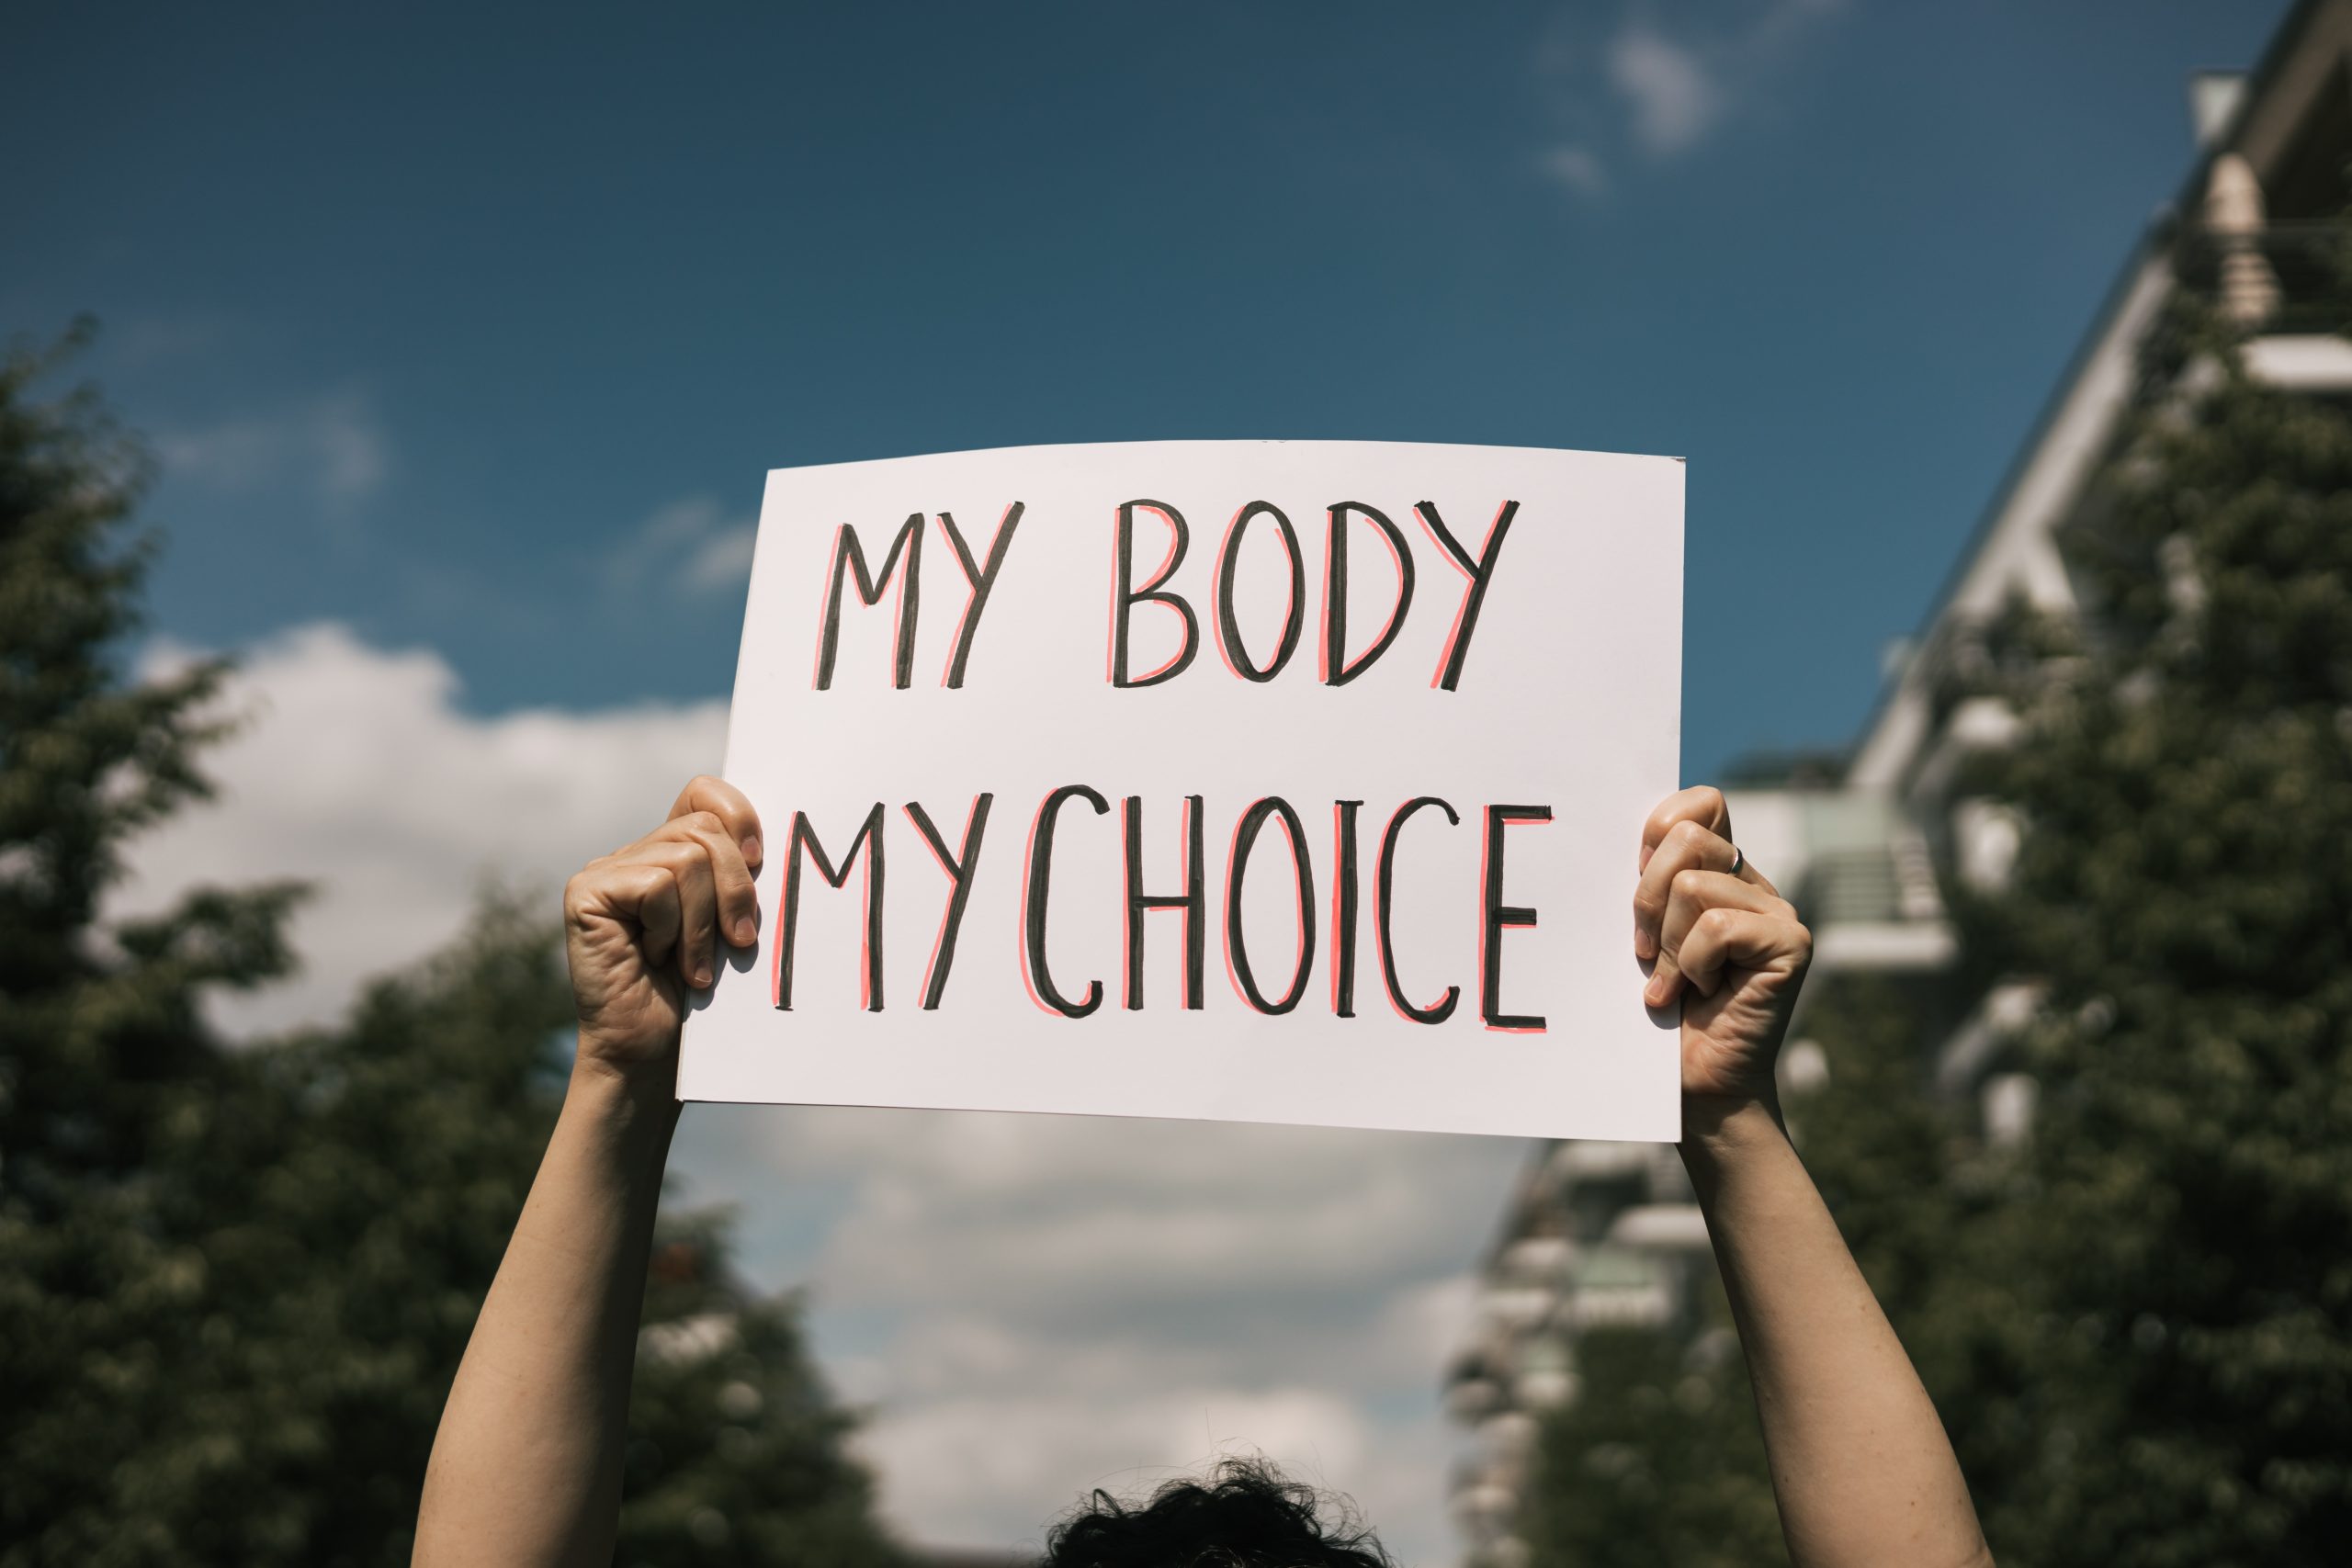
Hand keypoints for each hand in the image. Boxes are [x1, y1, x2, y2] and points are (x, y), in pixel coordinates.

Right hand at [563, 776, 763, 1082]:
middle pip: (705, 827)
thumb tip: (770, 844)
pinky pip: (656, 886)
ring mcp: (606, 871)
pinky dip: (672, 929)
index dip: (739, 815)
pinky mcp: (586, 892)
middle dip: (737, 887)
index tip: (761, 861)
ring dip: (704, 923)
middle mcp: (635, 853)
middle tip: (739, 942)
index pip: (705, 792)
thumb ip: (738, 877)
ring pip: (686, 858)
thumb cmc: (700, 998)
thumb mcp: (732, 924)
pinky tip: (657, 960)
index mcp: (671, 853)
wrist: (653, 1055)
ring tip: (694, 967)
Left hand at [1634, 786, 1810, 1106]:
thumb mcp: (1643, 933)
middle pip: (1688, 838)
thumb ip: (1648, 884)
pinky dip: (1693, 964)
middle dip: (1648, 898)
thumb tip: (1630, 837)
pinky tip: (1700, 993)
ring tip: (1675, 982)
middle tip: (1645, 951)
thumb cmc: (1659, 1009)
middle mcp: (1754, 883)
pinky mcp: (1791, 942)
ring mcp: (1778, 911)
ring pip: (1695, 886)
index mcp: (1719, 871)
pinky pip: (1717, 927)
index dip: (1660, 826)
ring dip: (1669, 945)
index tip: (1637, 872)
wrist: (1693, 1083)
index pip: (1700, 804)